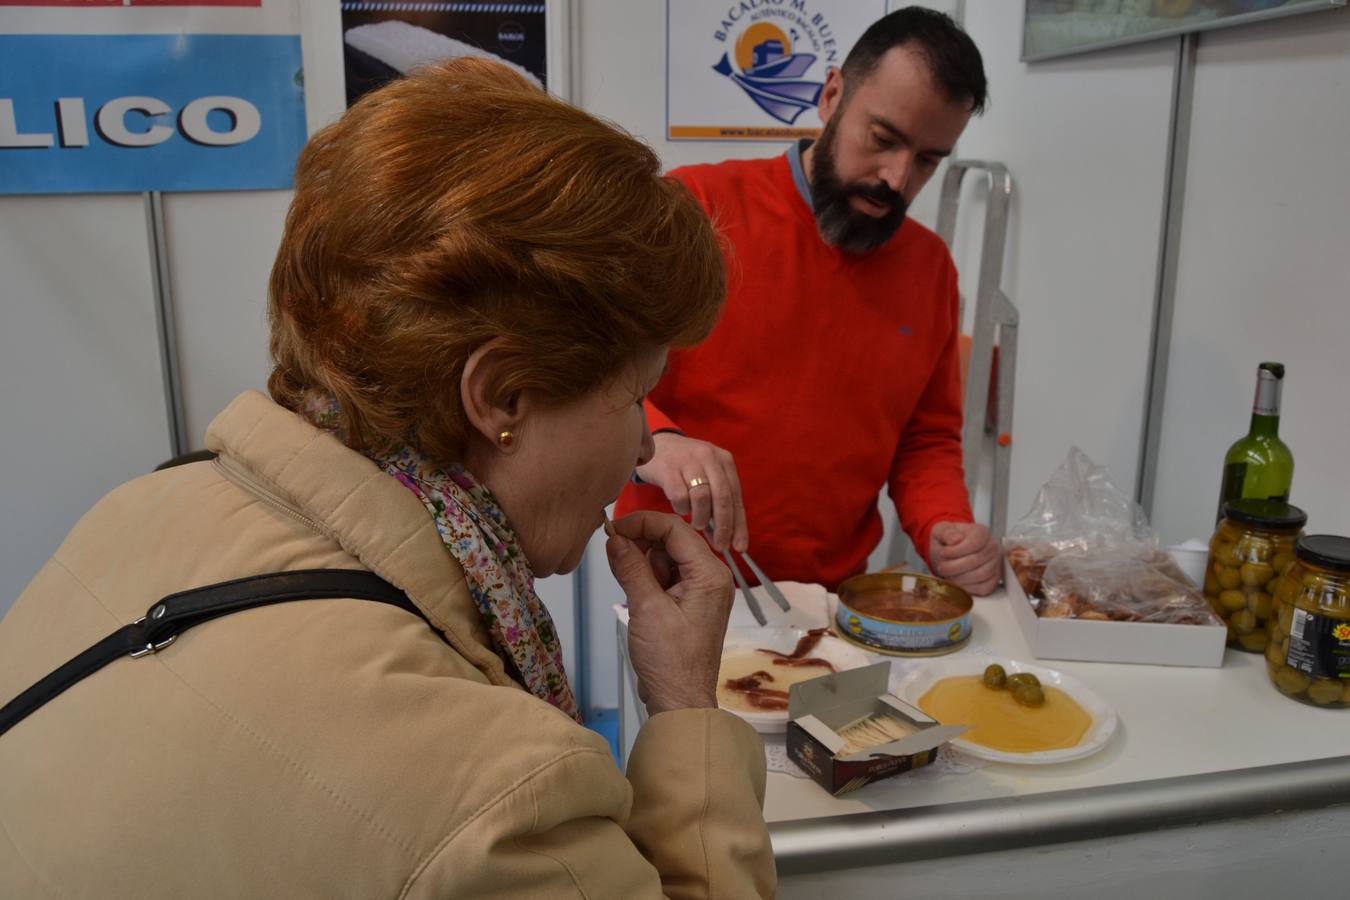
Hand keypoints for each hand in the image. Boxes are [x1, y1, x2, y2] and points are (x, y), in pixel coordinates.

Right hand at [607, 511, 734, 715]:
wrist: (680, 701)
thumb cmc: (671, 662)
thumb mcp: (646, 608)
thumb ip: (631, 568)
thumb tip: (614, 538)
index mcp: (710, 575)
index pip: (676, 529)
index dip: (642, 523)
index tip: (612, 528)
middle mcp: (711, 578)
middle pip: (672, 540)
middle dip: (641, 542)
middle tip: (613, 553)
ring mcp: (701, 591)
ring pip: (667, 557)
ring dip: (643, 561)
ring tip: (628, 584)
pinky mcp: (689, 604)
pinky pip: (667, 577)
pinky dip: (647, 577)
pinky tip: (634, 591)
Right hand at [634, 432, 747, 552]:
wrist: (658, 445)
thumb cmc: (686, 467)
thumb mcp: (706, 477)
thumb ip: (716, 504)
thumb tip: (726, 539)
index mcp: (724, 461)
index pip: (736, 497)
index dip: (739, 525)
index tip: (740, 547)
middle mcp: (709, 457)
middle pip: (723, 497)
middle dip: (724, 526)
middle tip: (720, 545)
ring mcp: (688, 461)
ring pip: (702, 497)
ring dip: (701, 517)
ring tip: (697, 524)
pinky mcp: (668, 468)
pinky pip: (679, 496)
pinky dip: (682, 508)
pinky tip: (680, 508)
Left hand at [929, 521, 999, 595]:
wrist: (949, 550)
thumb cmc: (947, 541)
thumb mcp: (942, 530)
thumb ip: (947, 533)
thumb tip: (956, 539)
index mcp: (982, 533)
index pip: (973, 544)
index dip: (955, 551)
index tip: (942, 553)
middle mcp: (993, 547)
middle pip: (976, 561)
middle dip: (954, 567)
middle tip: (941, 567)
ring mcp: (995, 564)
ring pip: (980, 575)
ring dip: (960, 578)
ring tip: (947, 575)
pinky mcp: (993, 580)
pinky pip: (984, 588)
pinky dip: (968, 588)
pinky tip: (956, 583)